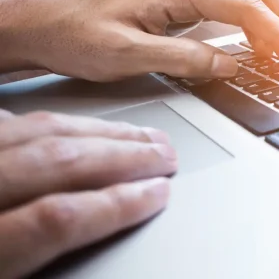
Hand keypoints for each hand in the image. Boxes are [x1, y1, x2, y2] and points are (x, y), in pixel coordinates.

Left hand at [0, 0, 278, 80]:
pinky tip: (255, 42)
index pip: (246, 9)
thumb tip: (231, 64)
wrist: (44, 24)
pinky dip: (253, 18)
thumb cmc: (76, 36)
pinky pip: (229, 0)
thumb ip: (183, 59)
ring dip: (272, 15)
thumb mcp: (127, 56)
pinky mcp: (179, 0)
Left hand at [0, 109, 177, 278]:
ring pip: (36, 130)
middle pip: (57, 162)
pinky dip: (44, 123)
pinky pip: (3, 123)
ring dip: (96, 132)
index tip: (158, 193)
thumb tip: (102, 236)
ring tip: (135, 135)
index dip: (117, 204)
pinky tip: (67, 126)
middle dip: (123, 157)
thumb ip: (44, 254)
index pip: (58, 219)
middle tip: (163, 156)